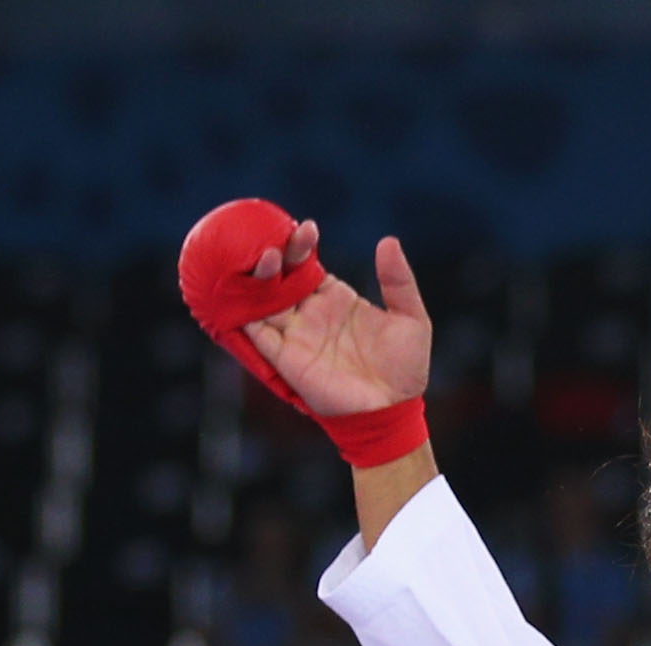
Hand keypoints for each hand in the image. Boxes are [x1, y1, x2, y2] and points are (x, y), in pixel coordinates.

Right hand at [244, 228, 430, 419]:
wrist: (393, 411)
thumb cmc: (405, 367)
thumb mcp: (411, 318)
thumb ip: (399, 281)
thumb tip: (388, 241)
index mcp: (335, 297)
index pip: (306, 262)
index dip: (300, 243)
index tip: (306, 228)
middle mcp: (309, 311)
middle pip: (279, 274)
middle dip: (273, 254)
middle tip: (275, 242)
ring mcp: (295, 334)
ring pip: (263, 297)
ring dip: (257, 277)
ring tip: (264, 258)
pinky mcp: (285, 357)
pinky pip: (254, 331)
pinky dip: (242, 311)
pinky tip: (239, 291)